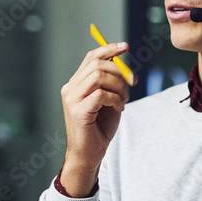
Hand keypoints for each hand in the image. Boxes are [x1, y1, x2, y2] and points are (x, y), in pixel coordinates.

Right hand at [61, 43, 135, 195]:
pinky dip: (115, 99)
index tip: (125, 46)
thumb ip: (113, 83)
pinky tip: (119, 107)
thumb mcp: (109, 100)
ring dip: (118, 86)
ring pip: (99, 76)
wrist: (89, 153)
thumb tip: (123, 64)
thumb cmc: (99, 128)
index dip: (108, 49)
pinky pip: (101, 94)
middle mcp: (70, 88)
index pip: (91, 58)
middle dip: (120, 71)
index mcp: (77, 83)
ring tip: (123, 100)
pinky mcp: (78, 111)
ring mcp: (72, 99)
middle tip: (131, 84)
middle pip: (97, 64)